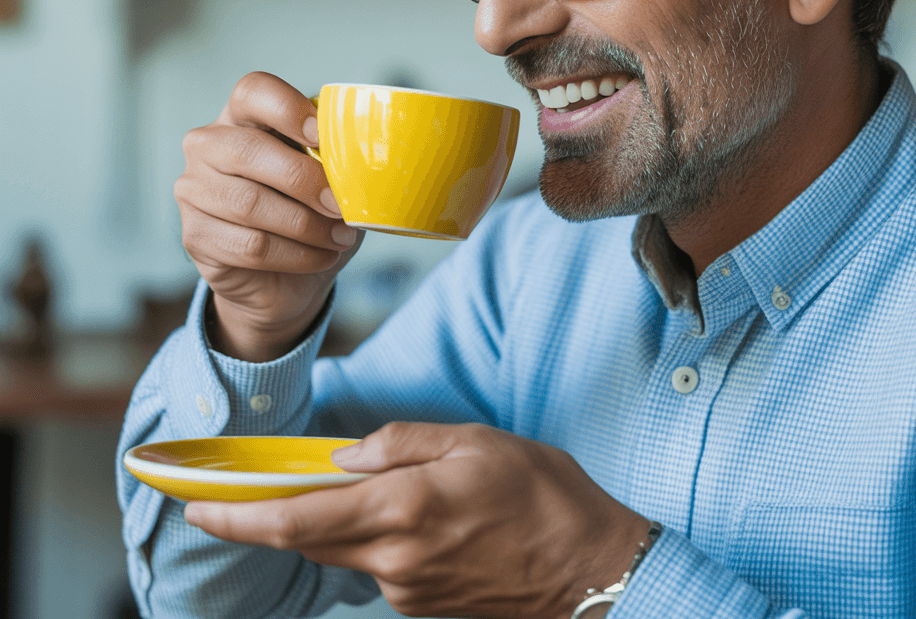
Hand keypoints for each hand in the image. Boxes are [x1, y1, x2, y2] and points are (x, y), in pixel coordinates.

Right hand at [174, 71, 362, 361]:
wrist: (285, 277)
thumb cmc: (312, 211)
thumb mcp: (330, 177)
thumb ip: (340, 157)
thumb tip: (371, 154)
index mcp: (243, 116)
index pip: (253, 91)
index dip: (287, 109)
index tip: (322, 136)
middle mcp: (208, 145)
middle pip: (248, 150)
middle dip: (304, 180)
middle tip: (342, 206)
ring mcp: (193, 189)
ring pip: (249, 204)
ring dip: (306, 226)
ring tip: (341, 237)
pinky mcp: (194, 235)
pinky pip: (250, 245)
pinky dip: (296, 254)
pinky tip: (320, 256)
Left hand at [184, 422, 649, 618]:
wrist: (588, 570)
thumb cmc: (541, 495)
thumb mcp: (476, 442)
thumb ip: (402, 444)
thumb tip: (345, 457)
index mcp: (403, 509)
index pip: (297, 517)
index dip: (238, 517)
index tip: (196, 507)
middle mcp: (393, 559)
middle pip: (307, 538)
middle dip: (268, 516)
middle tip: (245, 487)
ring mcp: (405, 589)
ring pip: (345, 549)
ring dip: (333, 519)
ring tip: (370, 486)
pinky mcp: (421, 604)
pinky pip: (378, 564)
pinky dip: (374, 534)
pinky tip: (418, 513)